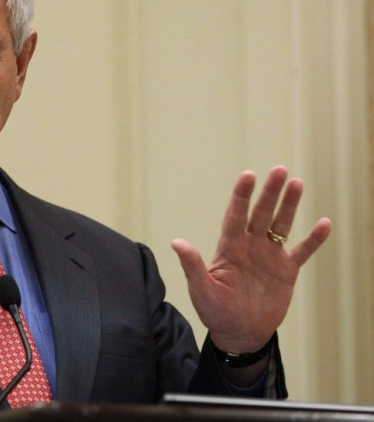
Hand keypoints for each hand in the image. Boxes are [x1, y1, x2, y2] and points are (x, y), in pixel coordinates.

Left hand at [171, 166, 330, 353]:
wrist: (239, 332)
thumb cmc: (214, 311)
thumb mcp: (201, 288)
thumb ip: (192, 264)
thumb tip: (176, 242)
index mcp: (229, 246)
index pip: (235, 214)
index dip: (241, 195)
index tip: (248, 175)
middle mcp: (250, 245)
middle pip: (261, 213)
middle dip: (269, 192)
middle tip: (279, 169)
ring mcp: (269, 256)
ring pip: (281, 225)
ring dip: (290, 205)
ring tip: (297, 183)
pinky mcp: (286, 271)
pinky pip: (302, 251)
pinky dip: (313, 239)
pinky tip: (324, 223)